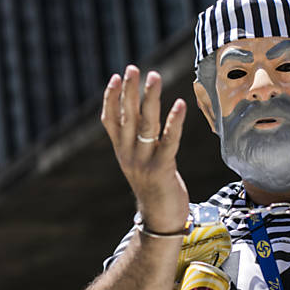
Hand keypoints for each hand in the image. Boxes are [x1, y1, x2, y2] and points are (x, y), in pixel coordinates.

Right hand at [101, 65, 188, 232]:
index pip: (110, 120)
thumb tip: (140, 113)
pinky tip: (179, 105)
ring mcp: (144, 162)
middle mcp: (128, 155)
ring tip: (154, 76)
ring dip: (150, 99)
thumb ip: (137, 141)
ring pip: (146, 125)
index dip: (111, 98)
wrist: (160, 220)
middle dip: (129, 91)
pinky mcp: (162, 170)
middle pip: (127, 117)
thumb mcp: (139, 162)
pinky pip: (169, 141)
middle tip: (133, 68)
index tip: (116, 77)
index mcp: (121, 151)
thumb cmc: (154, 186)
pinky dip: (174, 122)